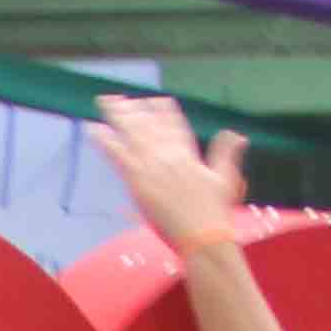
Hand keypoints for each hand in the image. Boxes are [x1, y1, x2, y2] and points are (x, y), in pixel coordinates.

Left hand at [95, 95, 251, 258]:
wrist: (202, 234)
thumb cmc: (215, 211)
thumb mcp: (225, 177)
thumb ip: (227, 152)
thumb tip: (237, 134)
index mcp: (189, 153)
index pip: (175, 124)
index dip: (163, 110)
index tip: (155, 100)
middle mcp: (170, 154)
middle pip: (149, 124)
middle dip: (134, 108)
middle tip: (118, 96)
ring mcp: (153, 165)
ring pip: (132, 133)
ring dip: (118, 115)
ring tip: (104, 101)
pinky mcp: (138, 180)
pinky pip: (118, 154)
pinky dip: (105, 140)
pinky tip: (93, 128)